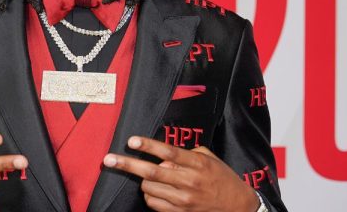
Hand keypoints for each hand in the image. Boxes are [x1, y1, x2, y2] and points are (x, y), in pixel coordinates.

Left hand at [103, 136, 257, 211]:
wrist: (238, 207)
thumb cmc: (222, 178)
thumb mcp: (209, 159)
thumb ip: (186, 154)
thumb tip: (163, 155)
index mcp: (197, 164)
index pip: (168, 152)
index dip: (148, 146)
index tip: (131, 140)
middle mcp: (189, 182)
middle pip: (151, 172)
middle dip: (127, 165)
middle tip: (108, 159)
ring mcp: (183, 200)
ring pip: (148, 187)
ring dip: (144, 180)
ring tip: (151, 176)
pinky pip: (153, 203)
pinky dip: (150, 194)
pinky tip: (157, 189)